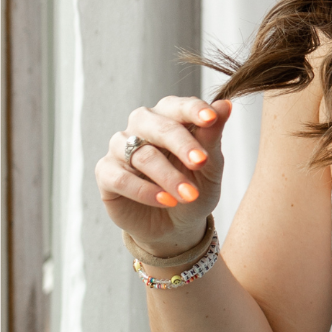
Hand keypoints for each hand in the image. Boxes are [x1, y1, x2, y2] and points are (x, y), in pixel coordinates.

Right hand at [95, 97, 231, 257]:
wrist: (177, 226)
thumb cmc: (195, 187)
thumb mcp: (209, 167)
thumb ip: (212, 136)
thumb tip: (225, 105)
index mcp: (168, 116)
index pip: (178, 105)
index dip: (193, 110)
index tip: (211, 118)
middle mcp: (141, 126)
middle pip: (157, 126)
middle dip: (181, 143)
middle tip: (201, 162)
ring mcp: (120, 148)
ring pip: (141, 154)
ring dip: (168, 176)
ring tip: (189, 195)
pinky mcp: (106, 173)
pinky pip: (121, 178)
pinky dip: (145, 191)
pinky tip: (166, 201)